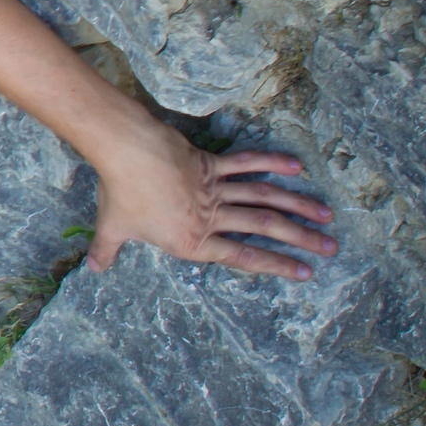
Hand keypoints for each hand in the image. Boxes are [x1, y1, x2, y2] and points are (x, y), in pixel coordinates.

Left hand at [86, 118, 336, 281]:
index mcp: (192, 240)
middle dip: (301, 240)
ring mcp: (214, 189)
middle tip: (331, 248)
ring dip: (297, 207)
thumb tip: (94, 269)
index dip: (276, 265)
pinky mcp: (212, 164)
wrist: (127, 153)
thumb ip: (107, 251)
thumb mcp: (112, 228)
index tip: (305, 272)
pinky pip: (247, 165)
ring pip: (264, 199)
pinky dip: (271, 163)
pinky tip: (296, 165)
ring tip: (326, 216)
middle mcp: (211, 217)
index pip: (242, 257)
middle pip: (264, 229)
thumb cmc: (120, 192)